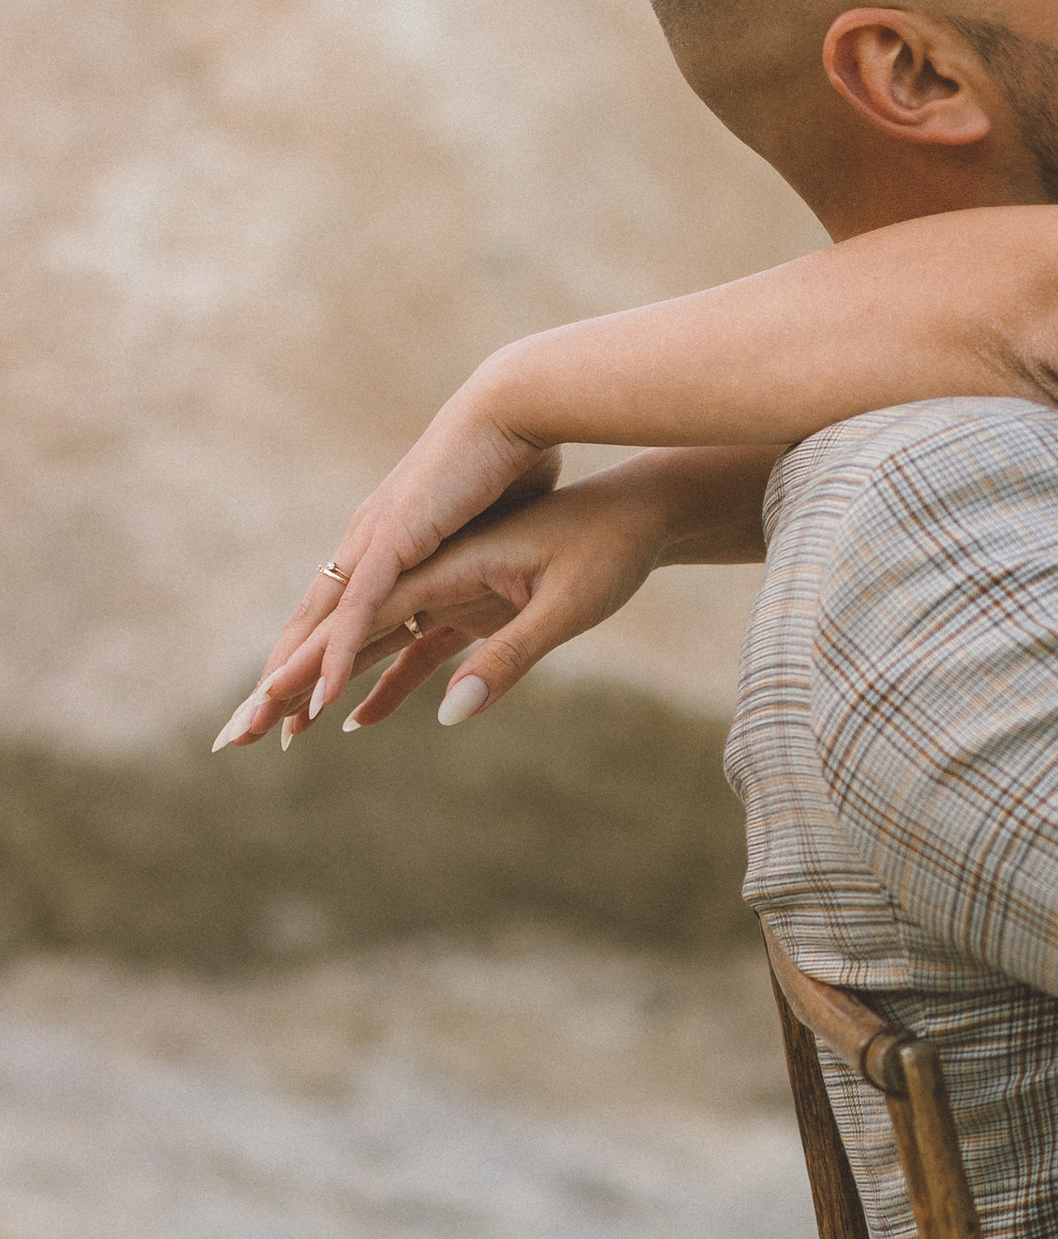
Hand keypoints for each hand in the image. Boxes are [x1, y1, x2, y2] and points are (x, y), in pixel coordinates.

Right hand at [213, 447, 771, 751]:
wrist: (641, 502)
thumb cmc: (606, 544)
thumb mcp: (568, 604)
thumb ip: (508, 657)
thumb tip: (450, 715)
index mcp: (436, 559)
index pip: (353, 621)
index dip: (306, 668)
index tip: (261, 711)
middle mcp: (424, 564)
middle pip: (339, 630)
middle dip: (286, 682)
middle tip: (235, 736)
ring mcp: (442, 580)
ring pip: (366, 639)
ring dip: (322, 685)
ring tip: (281, 735)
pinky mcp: (470, 595)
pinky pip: (412, 645)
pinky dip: (383, 681)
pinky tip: (360, 722)